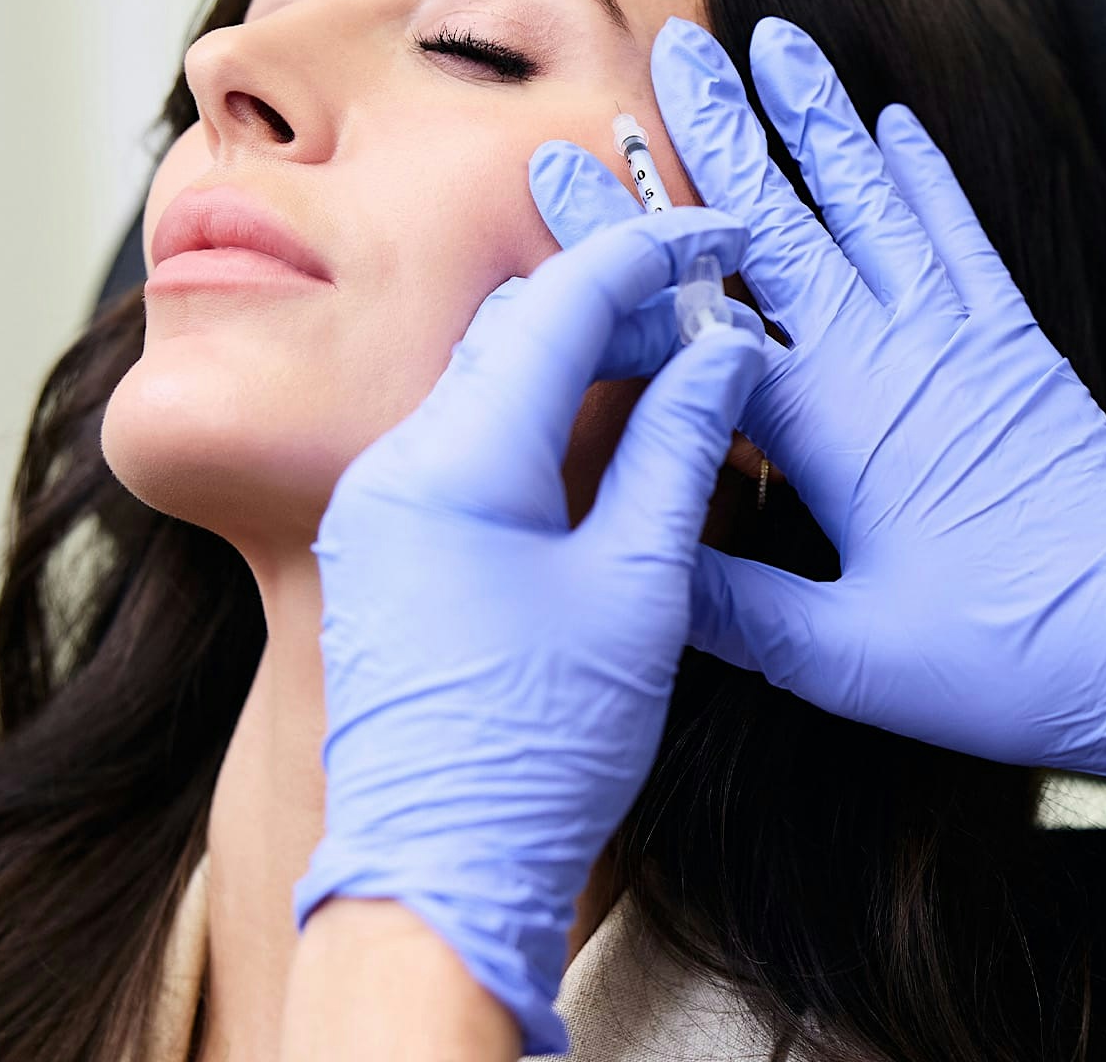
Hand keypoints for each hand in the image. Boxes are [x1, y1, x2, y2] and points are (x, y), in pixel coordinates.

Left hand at [291, 206, 765, 1055]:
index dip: (650, 251)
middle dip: (619, 304)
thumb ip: (676, 447)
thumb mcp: (636, 585)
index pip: (559, 303)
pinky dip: (542, 418)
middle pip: (517, 330)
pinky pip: (469, 440)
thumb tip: (724, 351)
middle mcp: (396, 462)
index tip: (722, 229)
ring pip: (491, 382)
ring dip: (581, 360)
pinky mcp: (387, 544)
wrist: (438, 875)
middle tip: (713, 312)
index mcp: (455, 460)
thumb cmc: (542, 743)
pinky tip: (608, 439)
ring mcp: (381, 504)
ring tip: (675, 373)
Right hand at [530, 15, 1105, 836]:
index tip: (566, 169)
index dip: (626, 239)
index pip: (699, 310)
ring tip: (779, 40)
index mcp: (832, 428)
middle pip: (788, 223)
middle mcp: (893, 359)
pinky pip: (964, 240)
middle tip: (675, 46)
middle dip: (725, 129)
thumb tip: (632, 556)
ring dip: (823, 120)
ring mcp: (963, 343)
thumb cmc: (1009, 662)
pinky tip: (902, 125)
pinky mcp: (1018, 350)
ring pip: (876, 205)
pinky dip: (930, 177)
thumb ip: (732, 606)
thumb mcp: (848, 662)